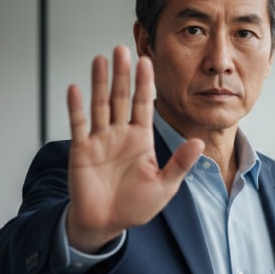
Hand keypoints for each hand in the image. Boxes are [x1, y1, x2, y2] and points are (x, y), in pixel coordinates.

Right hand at [64, 45, 203, 252]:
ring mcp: (99, 140)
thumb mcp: (164, 186)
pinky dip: (76, 108)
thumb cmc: (135, 206)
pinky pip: (79, 125)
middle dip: (122, 74)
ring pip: (100, 105)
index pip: (144, 104)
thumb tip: (199, 143)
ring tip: (101, 59)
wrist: (106, 224)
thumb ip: (180, 164)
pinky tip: (75, 88)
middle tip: (122, 49)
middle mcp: (119, 134)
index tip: (147, 62)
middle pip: (120, 97)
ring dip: (99, 82)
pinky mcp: (81, 151)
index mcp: (141, 139)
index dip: (145, 84)